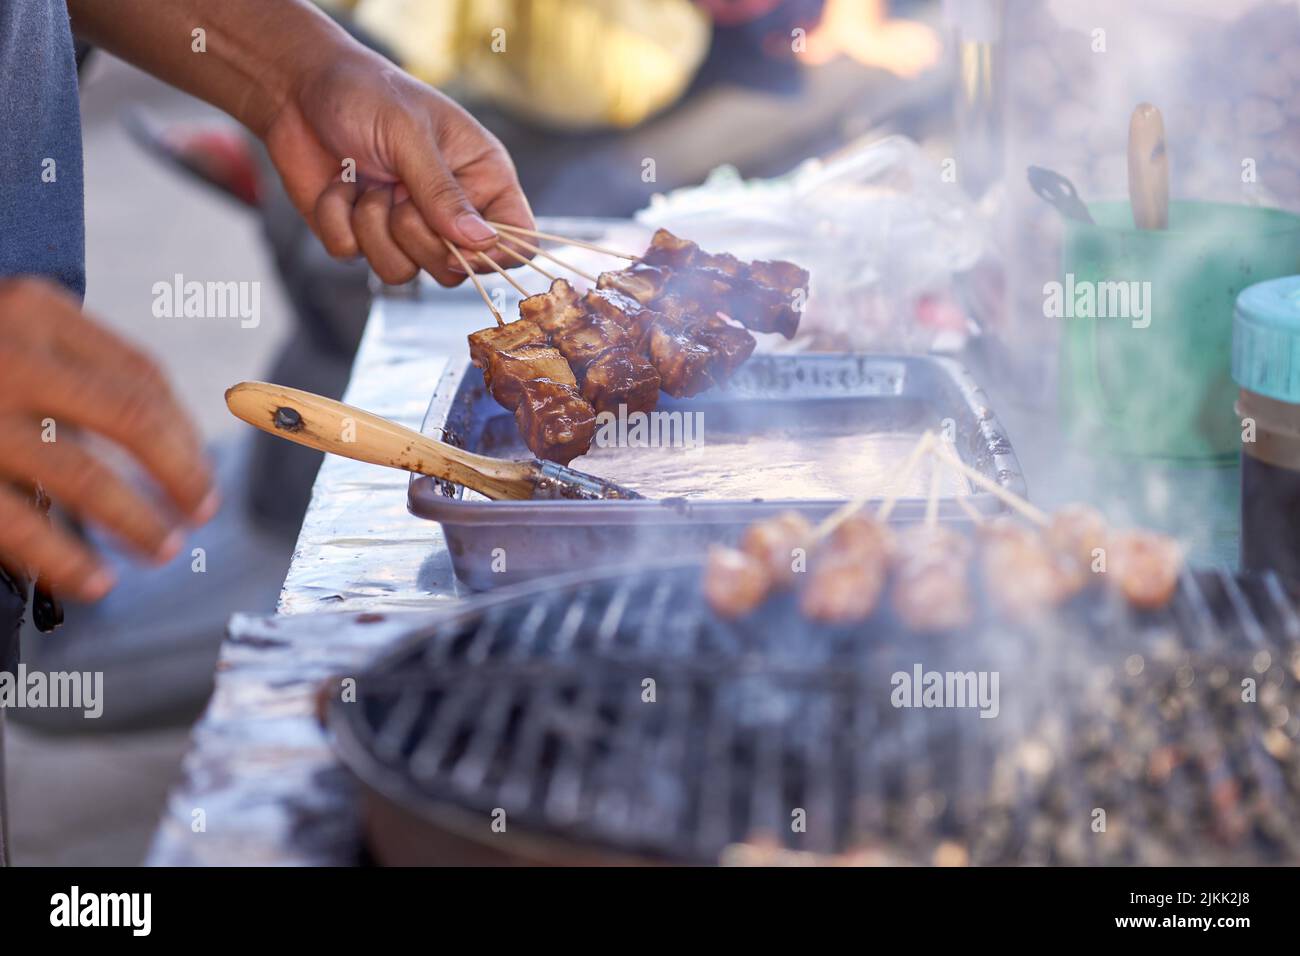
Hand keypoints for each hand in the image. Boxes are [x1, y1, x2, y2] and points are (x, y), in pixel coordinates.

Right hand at [0, 278, 217, 600]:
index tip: (200, 470)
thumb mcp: (6, 327)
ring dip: (135, 521)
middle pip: (130, 418)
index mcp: (35, 310)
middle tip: (200, 512)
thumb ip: (66, 363)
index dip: (183, 431)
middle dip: (179, 473)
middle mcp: (10, 355)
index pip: (142, 375)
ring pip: (81, 476)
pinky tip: (94, 581)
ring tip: (160, 548)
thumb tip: (160, 435)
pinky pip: (17, 522)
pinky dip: (64, 559)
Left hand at [263, 50, 534, 286]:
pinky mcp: (362, 235)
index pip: (516, 238)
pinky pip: (355, 257)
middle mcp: (449, 209)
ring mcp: (405, 226)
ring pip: (404, 273)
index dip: (495, 254)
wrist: (296, 87)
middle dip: (417, 237)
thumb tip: (481, 242)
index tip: (460, 244)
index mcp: (482, 177)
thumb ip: (444, 193)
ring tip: (364, 185)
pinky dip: (337, 220)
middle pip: (456, 269)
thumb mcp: (411, 135)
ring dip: (373, 229)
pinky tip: (338, 185)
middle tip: (396, 195)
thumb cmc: (365, 94)